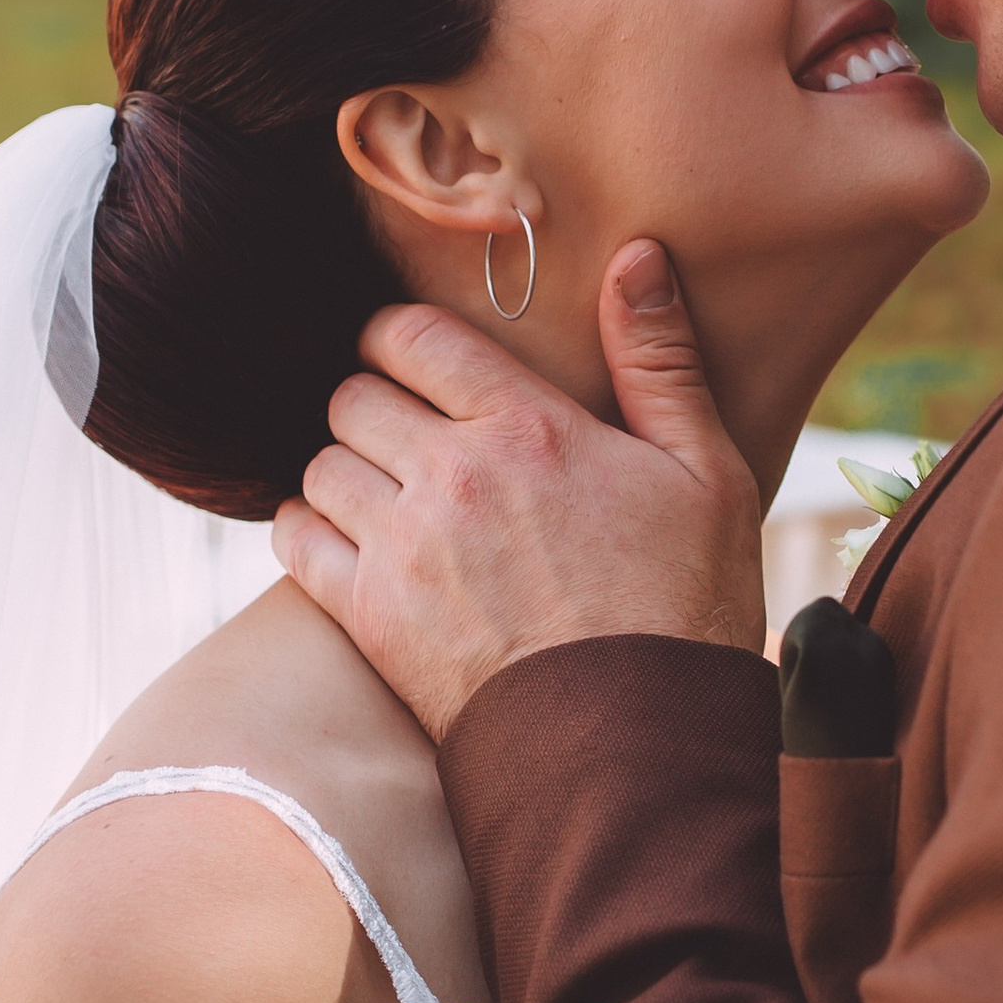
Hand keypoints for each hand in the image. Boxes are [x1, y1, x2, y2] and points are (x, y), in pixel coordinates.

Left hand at [274, 241, 767, 737]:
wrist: (639, 745)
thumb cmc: (686, 606)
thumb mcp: (707, 471)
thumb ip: (660, 359)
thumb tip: (636, 256)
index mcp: (528, 425)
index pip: (411, 336)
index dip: (401, 339)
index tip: (416, 361)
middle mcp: (451, 474)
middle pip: (353, 394)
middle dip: (373, 401)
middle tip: (404, 431)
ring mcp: (404, 547)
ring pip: (319, 464)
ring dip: (342, 467)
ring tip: (381, 489)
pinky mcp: (371, 617)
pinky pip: (296, 540)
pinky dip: (307, 529)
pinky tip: (345, 539)